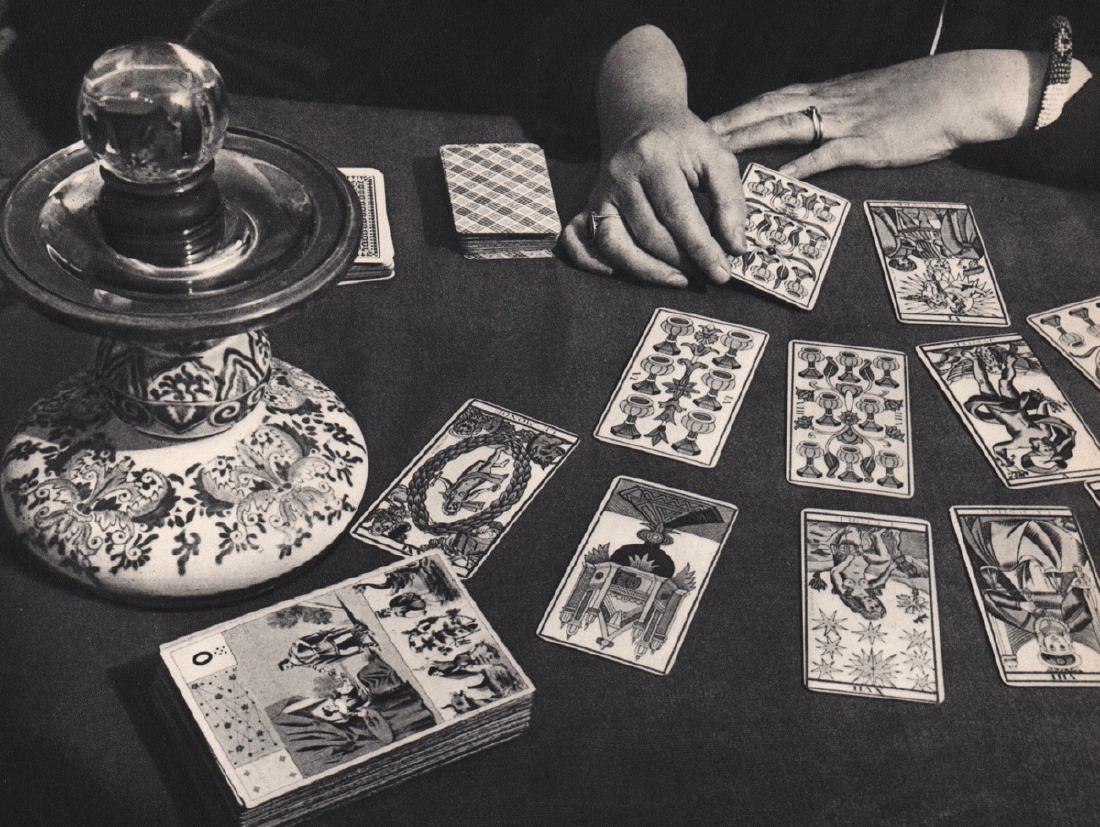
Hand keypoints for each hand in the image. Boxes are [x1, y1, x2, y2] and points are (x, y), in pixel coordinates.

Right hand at [560, 109, 747, 286]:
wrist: (640, 119)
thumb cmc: (683, 141)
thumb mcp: (716, 155)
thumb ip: (730, 199)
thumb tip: (735, 247)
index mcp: (653, 157)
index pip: (677, 214)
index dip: (701, 248)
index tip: (721, 272)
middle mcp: (620, 175)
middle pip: (649, 234)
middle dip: (681, 262)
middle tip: (707, 276)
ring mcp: (600, 192)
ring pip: (616, 246)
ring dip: (648, 272)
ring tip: (679, 279)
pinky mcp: (590, 206)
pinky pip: (582, 244)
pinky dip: (599, 267)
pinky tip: (629, 275)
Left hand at [707, 50, 1043, 178]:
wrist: (964, 89)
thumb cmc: (923, 97)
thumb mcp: (873, 98)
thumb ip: (844, 111)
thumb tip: (821, 126)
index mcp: (831, 92)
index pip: (774, 98)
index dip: (741, 110)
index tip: (711, 122)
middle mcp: (831, 103)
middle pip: (768, 109)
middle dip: (730, 123)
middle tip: (695, 137)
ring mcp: (847, 122)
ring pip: (786, 127)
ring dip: (749, 140)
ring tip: (717, 155)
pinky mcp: (868, 144)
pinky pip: (827, 156)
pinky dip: (800, 168)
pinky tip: (777, 180)